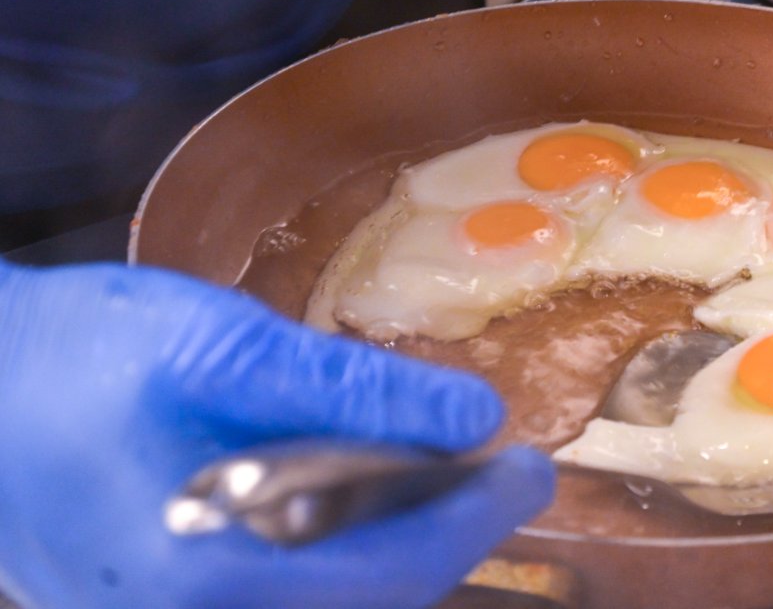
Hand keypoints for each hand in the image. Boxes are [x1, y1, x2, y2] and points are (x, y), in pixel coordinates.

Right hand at [0, 261, 552, 608]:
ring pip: (328, 602)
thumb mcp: (226, 350)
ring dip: (398, 546)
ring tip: (443, 480)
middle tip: (500, 474)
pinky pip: (282, 589)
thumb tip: (473, 415)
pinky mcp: (159, 595)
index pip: (388, 571)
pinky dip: (343, 549)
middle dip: (445, 537)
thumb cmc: (81, 352)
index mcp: (209, 578)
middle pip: (364, 600)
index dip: (472, 519)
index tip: (530, 467)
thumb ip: (354, 389)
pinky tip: (362, 494)